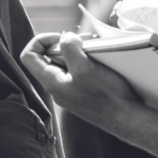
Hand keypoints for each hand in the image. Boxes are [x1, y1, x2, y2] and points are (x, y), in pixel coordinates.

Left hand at [20, 33, 141, 128]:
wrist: (128, 120)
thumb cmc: (107, 97)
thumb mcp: (85, 68)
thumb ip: (69, 50)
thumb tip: (65, 38)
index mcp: (51, 82)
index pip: (29, 56)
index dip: (41, 41)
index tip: (61, 37)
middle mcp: (57, 87)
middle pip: (48, 58)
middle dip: (64, 44)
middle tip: (84, 40)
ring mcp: (70, 91)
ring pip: (65, 64)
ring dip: (77, 52)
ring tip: (94, 47)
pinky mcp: (83, 93)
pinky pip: (77, 72)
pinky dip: (85, 62)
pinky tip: (100, 59)